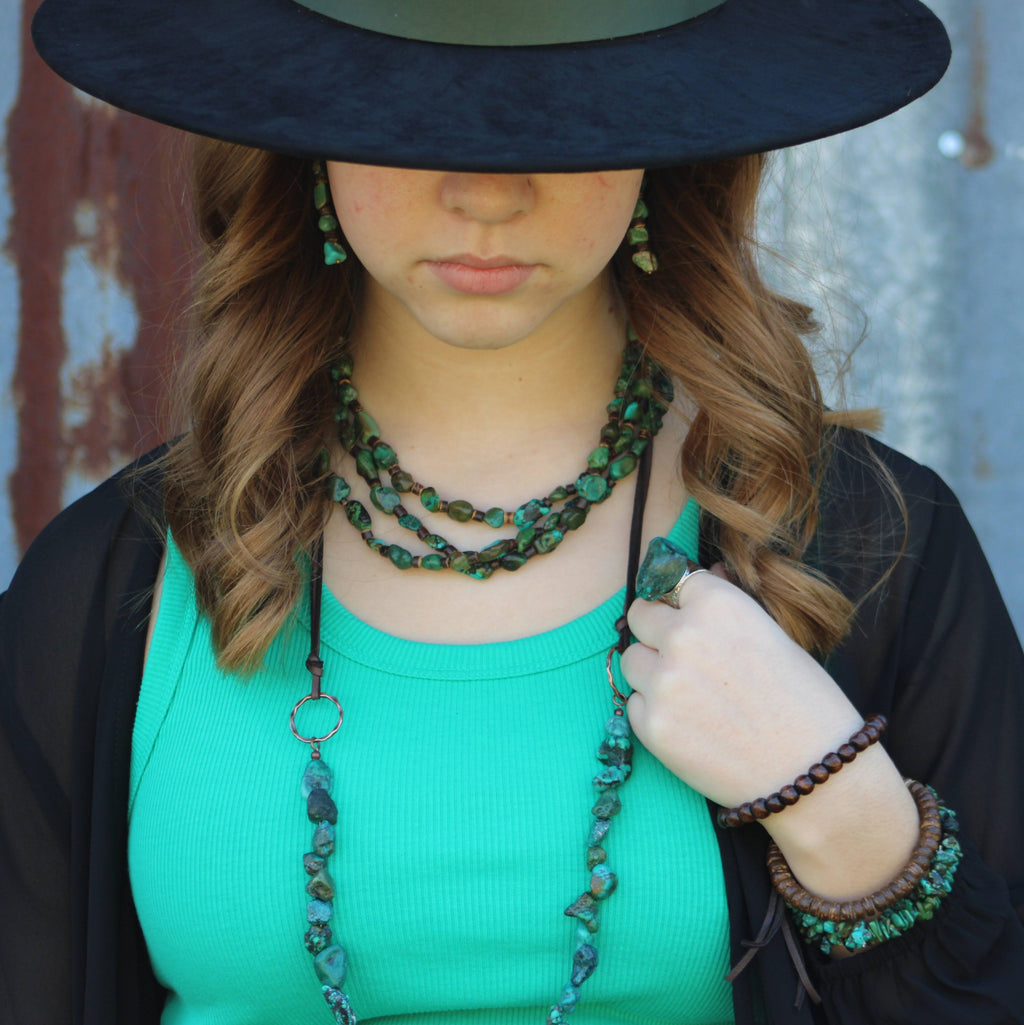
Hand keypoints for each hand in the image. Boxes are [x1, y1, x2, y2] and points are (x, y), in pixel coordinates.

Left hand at [621, 565, 861, 809]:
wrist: (813, 775)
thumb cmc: (806, 702)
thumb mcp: (774, 636)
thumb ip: (728, 604)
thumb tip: (705, 574)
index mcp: (717, 604)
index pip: (671, 579)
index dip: (679, 599)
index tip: (683, 611)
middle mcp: (683, 636)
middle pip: (640, 614)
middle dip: (656, 629)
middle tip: (681, 653)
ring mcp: (662, 682)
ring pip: (631, 659)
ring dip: (651, 669)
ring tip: (691, 693)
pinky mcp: (650, 725)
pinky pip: (635, 703)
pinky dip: (654, 710)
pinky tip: (691, 723)